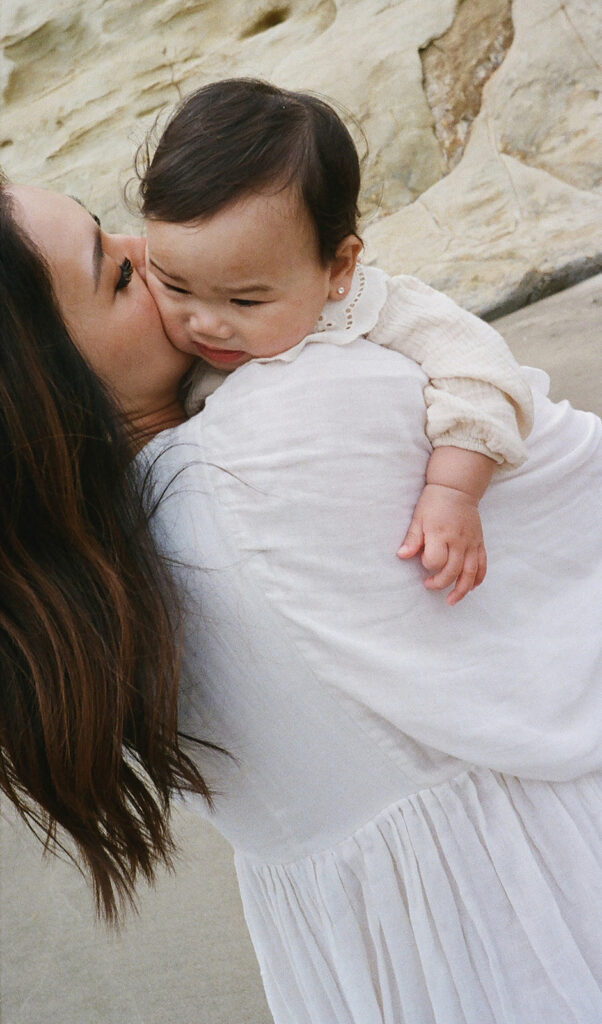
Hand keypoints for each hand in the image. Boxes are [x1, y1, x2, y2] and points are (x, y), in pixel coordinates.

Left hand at [397, 483, 486, 604]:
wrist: (457, 489)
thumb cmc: (434, 503)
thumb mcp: (418, 518)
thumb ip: (411, 539)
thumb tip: (402, 555)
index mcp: (440, 534)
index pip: (436, 560)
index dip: (428, 564)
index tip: (423, 561)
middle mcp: (458, 541)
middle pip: (453, 571)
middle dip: (440, 582)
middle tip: (429, 584)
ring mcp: (471, 543)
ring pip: (470, 573)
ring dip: (461, 590)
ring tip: (451, 600)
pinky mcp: (479, 543)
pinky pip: (482, 565)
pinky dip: (477, 579)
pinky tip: (470, 587)